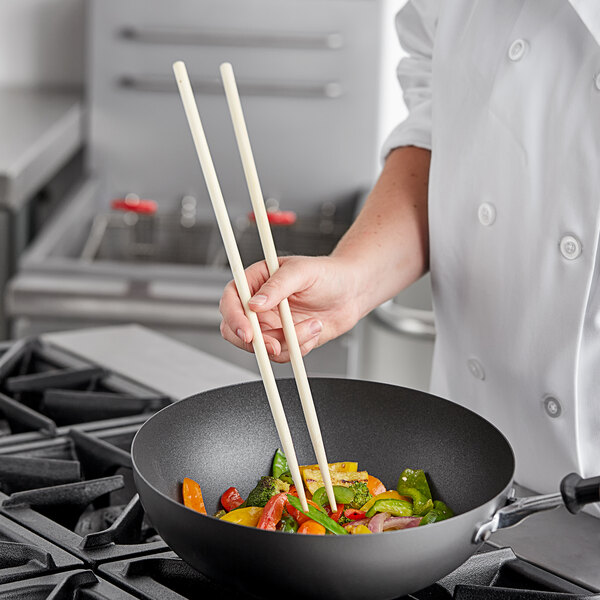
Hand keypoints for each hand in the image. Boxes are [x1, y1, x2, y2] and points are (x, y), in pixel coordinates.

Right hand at [219, 255, 360, 362]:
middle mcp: (258, 305)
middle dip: (256, 342)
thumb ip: (277, 286)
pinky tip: (314, 330)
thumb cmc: (328, 274)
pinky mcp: (284, 340)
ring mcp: (270, 324)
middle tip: (275, 345)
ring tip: (313, 324)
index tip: (248, 332)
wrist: (352, 293)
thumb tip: (255, 303)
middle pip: (236, 330)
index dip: (234, 318)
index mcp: (255, 281)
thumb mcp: (302, 272)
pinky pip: (281, 355)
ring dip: (288, 342)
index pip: (231, 300)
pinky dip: (299, 348)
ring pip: (261, 347)